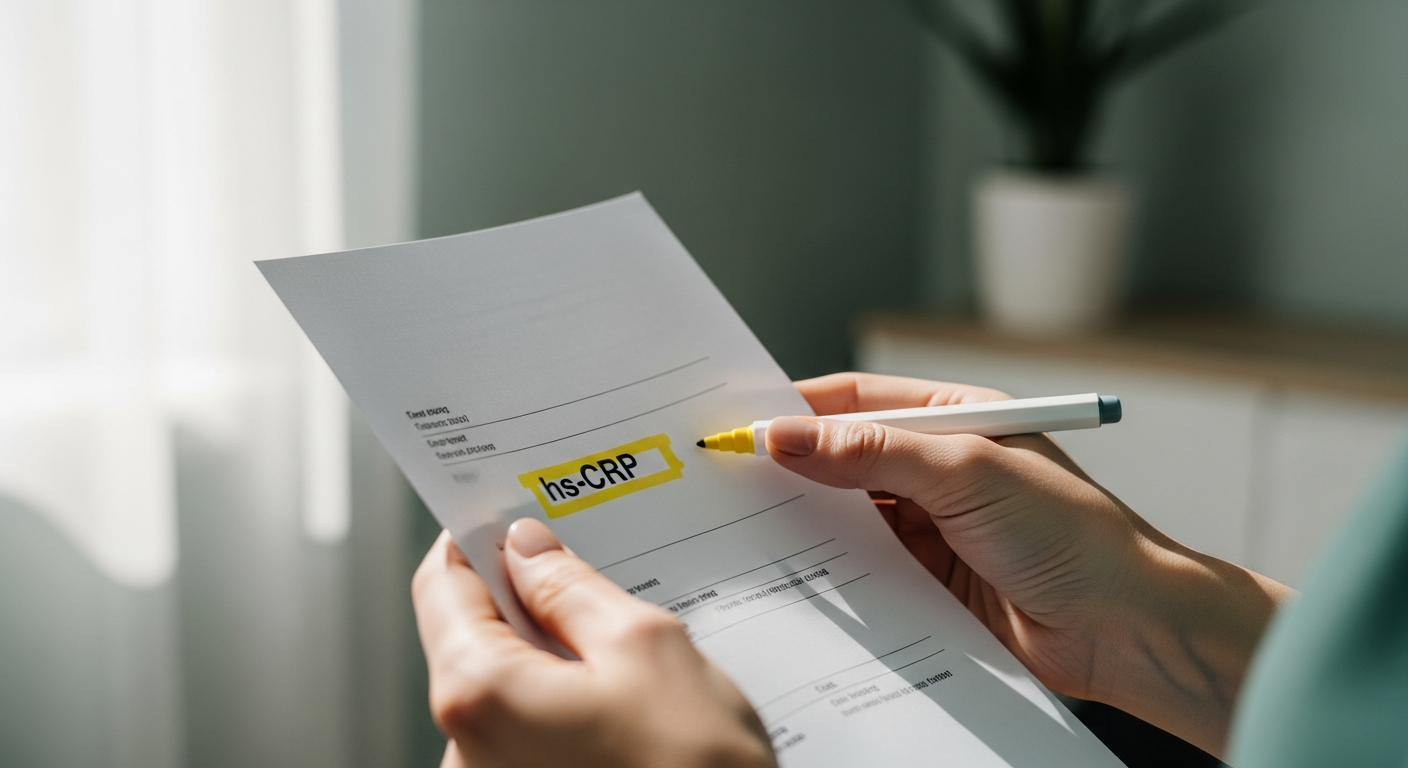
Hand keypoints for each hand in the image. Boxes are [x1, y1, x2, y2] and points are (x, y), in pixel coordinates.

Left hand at [412, 521, 776, 767]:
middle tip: (590, 570)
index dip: (476, 538)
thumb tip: (529, 548)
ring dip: (554, 653)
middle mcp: (465, 747)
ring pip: (507, 683)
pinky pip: (529, 727)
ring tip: (626, 646)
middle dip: (526, 596)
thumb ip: (573, 588)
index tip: (510, 511)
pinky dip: (565, 699)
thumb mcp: (642, 646)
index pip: (442, 584)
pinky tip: (623, 698)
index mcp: (478, 692)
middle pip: (473, 635)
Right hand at [769, 372, 1290, 757]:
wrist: (1126, 626)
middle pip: (843, 457)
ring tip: (748, 527)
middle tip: (729, 478)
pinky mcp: (927, 580)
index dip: (796, 410)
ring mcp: (931, 525)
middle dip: (790, 466)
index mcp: (952, 418)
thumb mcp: (964, 471)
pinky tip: (798, 573)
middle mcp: (937, 467)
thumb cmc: (1069, 531)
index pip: (856, 401)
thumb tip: (785, 435)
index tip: (741, 426)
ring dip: (805, 521)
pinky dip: (830, 569)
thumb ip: (870, 453)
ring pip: (846, 515)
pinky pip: (863, 568)